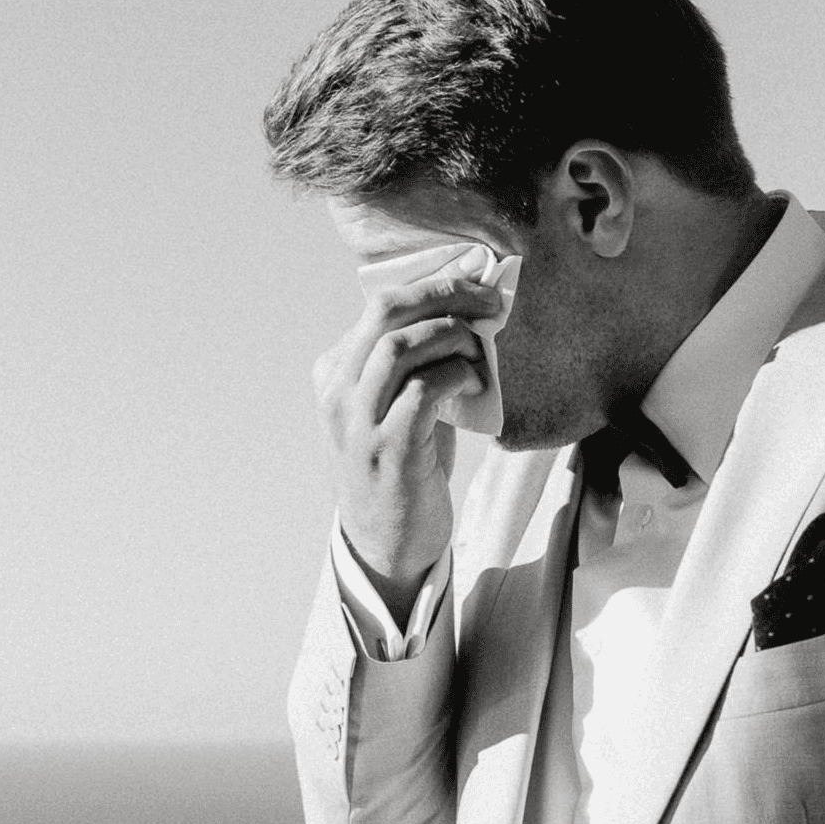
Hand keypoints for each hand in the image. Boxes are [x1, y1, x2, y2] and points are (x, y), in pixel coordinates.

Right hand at [312, 266, 502, 601]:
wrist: (389, 542)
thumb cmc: (406, 463)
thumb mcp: (398, 401)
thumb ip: (418, 358)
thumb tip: (469, 304)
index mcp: (336, 371)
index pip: (382, 303)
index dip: (434, 284)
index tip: (477, 281)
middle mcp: (338, 392)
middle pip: (385, 311)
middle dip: (444, 294)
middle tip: (488, 300)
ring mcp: (359, 423)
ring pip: (401, 347)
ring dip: (453, 336)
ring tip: (481, 351)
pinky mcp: (389, 451)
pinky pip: (422, 392)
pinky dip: (455, 376)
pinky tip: (474, 383)